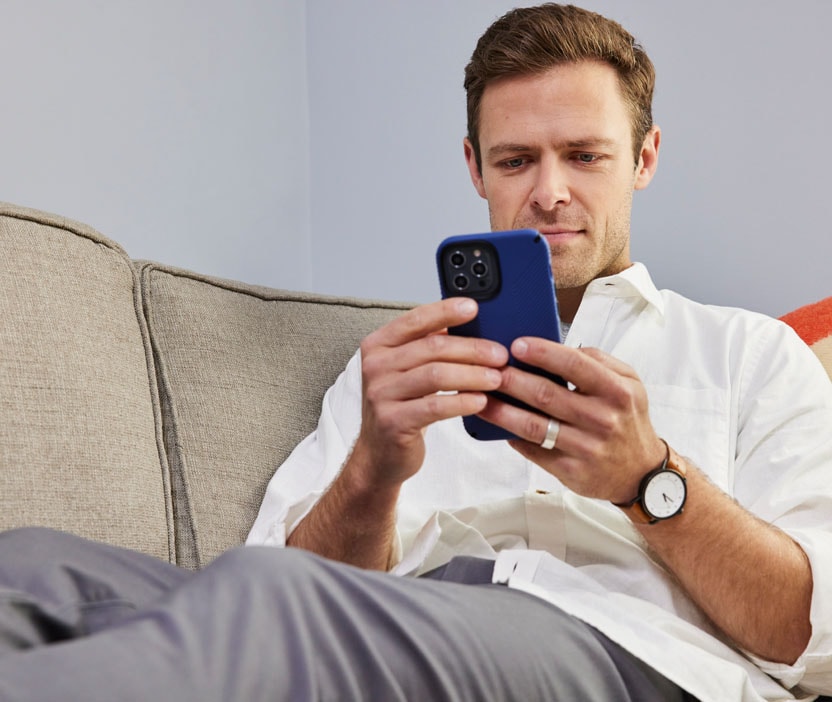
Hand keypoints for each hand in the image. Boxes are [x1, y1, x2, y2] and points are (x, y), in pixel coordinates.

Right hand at [350, 298, 508, 488]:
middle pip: (432, 347)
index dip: (446, 311)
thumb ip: (429, 346)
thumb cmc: (402, 406)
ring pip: (436, 375)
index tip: (474, 307)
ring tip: (496, 378)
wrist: (380, 453)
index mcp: (378, 345)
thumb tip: (471, 323)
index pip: (416, 319)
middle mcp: (374, 366)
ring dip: (472, 375)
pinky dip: (462, 401)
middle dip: (472, 349)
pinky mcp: (393, 422)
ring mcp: (381, 394)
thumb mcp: (409, 370)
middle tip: (500, 354)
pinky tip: (481, 401)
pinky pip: (435, 406)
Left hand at [477, 337, 665, 502]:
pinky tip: (496, 425)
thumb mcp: (629, 383)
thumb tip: (560, 347)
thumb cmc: (627, 419)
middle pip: (546, 395)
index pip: (575, 365)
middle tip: (488, 369)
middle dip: (512, 379)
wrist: (640, 473)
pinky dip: (511, 436)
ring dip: (502, 411)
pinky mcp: (570, 471)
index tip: (517, 344)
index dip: (542, 353)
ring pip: (533, 426)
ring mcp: (585, 448)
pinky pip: (533, 450)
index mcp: (617, 391)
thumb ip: (598, 360)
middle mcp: (602, 419)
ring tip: (482, 398)